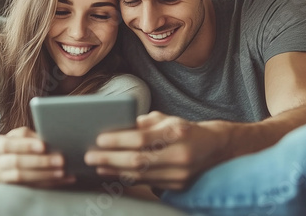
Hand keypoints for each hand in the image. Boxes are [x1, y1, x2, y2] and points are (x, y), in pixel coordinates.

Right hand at [0, 127, 75, 187]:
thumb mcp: (6, 140)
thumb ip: (24, 137)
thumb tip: (48, 137)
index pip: (8, 144)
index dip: (26, 145)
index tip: (43, 145)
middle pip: (16, 162)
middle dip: (40, 161)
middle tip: (61, 159)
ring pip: (22, 177)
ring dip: (45, 174)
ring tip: (63, 172)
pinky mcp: (4, 191)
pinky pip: (27, 188)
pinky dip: (46, 184)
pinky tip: (61, 180)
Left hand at [84, 111, 228, 189]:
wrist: (216, 149)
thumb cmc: (184, 129)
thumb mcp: (167, 118)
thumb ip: (143, 123)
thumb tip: (116, 127)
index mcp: (177, 132)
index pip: (142, 138)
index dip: (119, 140)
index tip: (100, 139)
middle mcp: (180, 154)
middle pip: (138, 160)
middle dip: (110, 158)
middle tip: (89, 155)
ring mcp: (181, 174)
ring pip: (141, 175)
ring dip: (115, 170)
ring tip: (97, 164)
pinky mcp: (178, 186)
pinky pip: (147, 182)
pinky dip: (128, 177)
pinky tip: (114, 172)